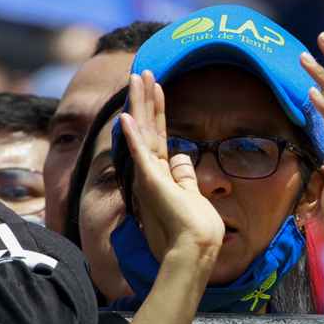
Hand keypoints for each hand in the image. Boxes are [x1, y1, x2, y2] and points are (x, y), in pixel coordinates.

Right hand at [120, 71, 223, 260]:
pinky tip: (127, 118)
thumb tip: (183, 157)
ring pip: (144, 134)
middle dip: (146, 99)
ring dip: (141, 105)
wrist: (193, 251)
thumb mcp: (192, 195)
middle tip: (143, 71)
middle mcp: (151, 173)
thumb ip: (185, 176)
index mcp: (161, 175)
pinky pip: (141, 156)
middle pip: (148, 128)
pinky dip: (134, 137)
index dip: (158, 111)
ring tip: (138, 78)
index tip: (158, 88)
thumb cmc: (195, 228)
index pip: (159, 136)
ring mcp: (149, 178)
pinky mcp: (152, 185)